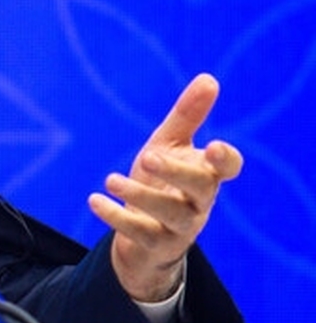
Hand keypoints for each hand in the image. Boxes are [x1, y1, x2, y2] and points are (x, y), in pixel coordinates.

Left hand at [88, 73, 242, 301]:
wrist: (143, 237)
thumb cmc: (161, 182)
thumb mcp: (169, 146)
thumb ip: (187, 116)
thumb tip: (208, 78)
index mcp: (205, 174)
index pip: (229, 168)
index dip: (227, 160)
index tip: (215, 147)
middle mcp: (199, 201)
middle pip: (200, 187)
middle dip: (177, 171)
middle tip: (147, 156)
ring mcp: (180, 227)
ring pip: (171, 213)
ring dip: (140, 196)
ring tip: (110, 179)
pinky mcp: (156, 245)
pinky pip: (140, 234)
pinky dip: (116, 217)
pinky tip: (94, 200)